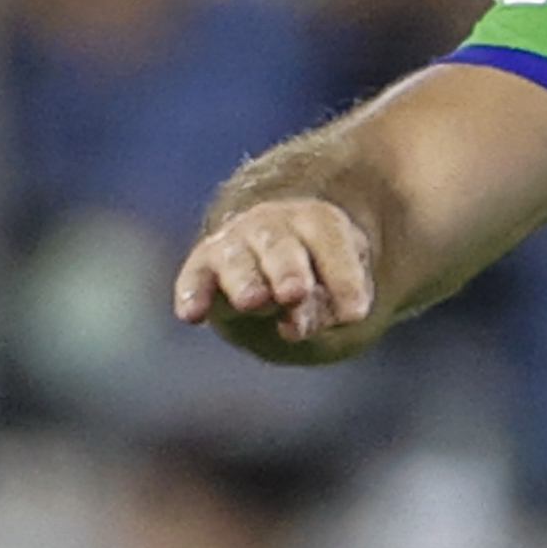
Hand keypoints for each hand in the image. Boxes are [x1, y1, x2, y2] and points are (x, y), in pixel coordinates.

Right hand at [174, 199, 374, 356]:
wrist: (270, 248)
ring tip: (252, 302)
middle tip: (296, 293)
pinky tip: (192, 315)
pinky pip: (194, 277)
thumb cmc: (314, 270)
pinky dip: (191, 293)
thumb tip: (297, 326)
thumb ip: (326, 305)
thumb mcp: (334, 283)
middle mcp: (273, 225)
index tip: (355, 315)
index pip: (333, 243)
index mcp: (317, 221)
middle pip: (282, 246)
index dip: (344, 278)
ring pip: (238, 260)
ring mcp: (235, 241)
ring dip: (245, 281)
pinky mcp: (202, 264)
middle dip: (289, 270)